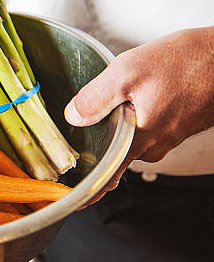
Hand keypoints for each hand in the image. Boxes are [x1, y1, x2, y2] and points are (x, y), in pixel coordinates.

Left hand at [64, 27, 213, 205]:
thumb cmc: (187, 62)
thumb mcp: (128, 73)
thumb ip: (96, 98)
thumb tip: (74, 117)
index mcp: (141, 138)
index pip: (110, 174)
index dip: (92, 188)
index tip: (77, 199)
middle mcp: (157, 143)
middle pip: (118, 155)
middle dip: (102, 146)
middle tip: (82, 136)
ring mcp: (170, 134)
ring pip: (135, 140)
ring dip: (122, 128)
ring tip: (111, 107)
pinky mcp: (179, 123)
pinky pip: (150, 127)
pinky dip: (138, 117)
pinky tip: (136, 97)